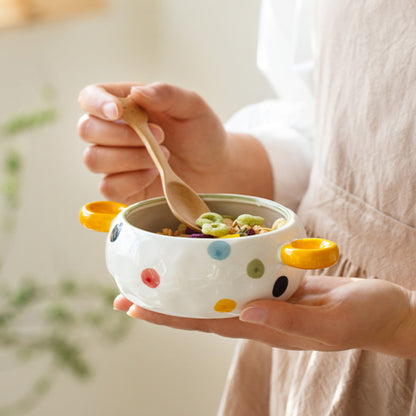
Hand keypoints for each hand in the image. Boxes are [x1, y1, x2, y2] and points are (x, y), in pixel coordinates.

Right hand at [78, 82, 272, 204]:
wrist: (215, 168)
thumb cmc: (202, 133)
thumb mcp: (192, 106)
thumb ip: (166, 94)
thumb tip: (137, 92)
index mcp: (125, 105)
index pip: (90, 97)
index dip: (96, 103)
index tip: (117, 111)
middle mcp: (114, 133)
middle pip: (87, 129)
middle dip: (121, 134)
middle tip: (160, 135)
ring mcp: (115, 162)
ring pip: (94, 159)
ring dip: (128, 158)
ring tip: (162, 156)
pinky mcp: (123, 188)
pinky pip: (109, 187)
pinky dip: (131, 180)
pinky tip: (153, 174)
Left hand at [114, 275, 415, 357]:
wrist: (382, 309)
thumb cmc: (363, 316)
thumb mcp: (332, 320)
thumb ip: (290, 318)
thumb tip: (247, 311)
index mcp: (265, 327)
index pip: (207, 322)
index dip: (169, 317)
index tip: (135, 307)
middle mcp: (256, 315)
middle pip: (200, 312)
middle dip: (162, 305)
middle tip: (124, 293)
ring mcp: (262, 300)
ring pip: (212, 296)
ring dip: (180, 288)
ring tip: (150, 277)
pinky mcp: (273, 285)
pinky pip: (233, 280)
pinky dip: (209, 273)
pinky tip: (196, 263)